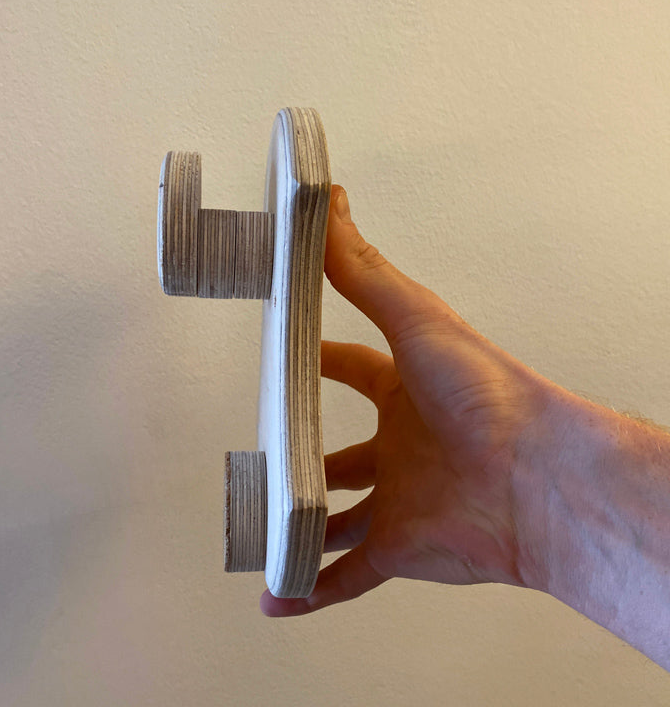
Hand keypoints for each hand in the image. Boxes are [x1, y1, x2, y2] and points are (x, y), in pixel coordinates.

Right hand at [260, 185, 564, 616]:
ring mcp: (399, 500)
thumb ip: (364, 270)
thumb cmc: (484, 390)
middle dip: (304, 458)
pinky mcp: (401, 549)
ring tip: (262, 530)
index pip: (352, 368)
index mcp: (404, 391)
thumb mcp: (413, 319)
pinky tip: (276, 597)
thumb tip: (328, 203)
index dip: (318, 361)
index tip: (284, 355)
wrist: (537, 474)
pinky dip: (311, 588)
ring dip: (303, 527)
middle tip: (265, 455)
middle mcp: (401, 447)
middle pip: (342, 457)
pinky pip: (348, 577)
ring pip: (338, 521)